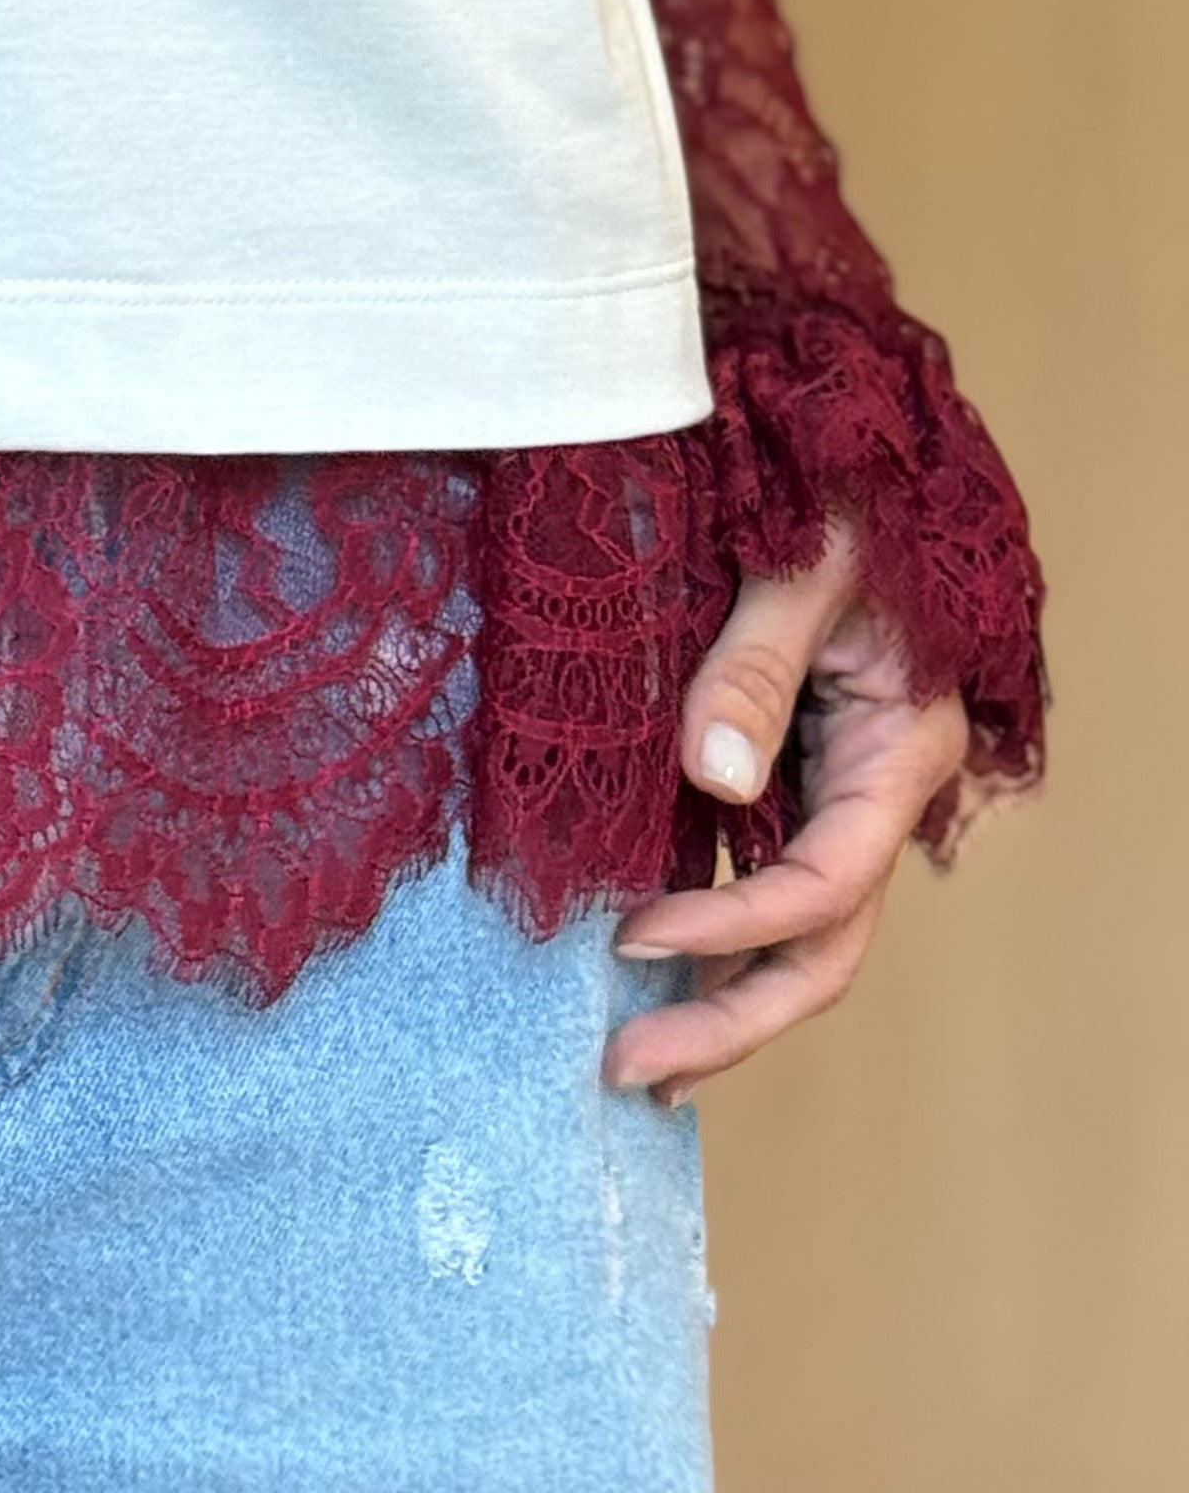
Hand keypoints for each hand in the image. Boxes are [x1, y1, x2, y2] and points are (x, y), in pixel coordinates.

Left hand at [604, 523, 968, 1099]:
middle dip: (731, 1017)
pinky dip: (719, 936)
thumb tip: (711, 779)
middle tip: (629, 1071)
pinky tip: (658, 972)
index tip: (631, 937)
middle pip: (823, 947)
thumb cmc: (835, 492)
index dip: (731, 924)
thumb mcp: (799, 563)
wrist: (850, 453)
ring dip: (725, 999)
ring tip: (640, 1062)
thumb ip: (753, 666)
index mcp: (896, 748)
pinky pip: (766, 879)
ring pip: (800, 934)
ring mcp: (838, 791)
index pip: (821, 881)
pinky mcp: (795, 775)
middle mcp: (875, 791)